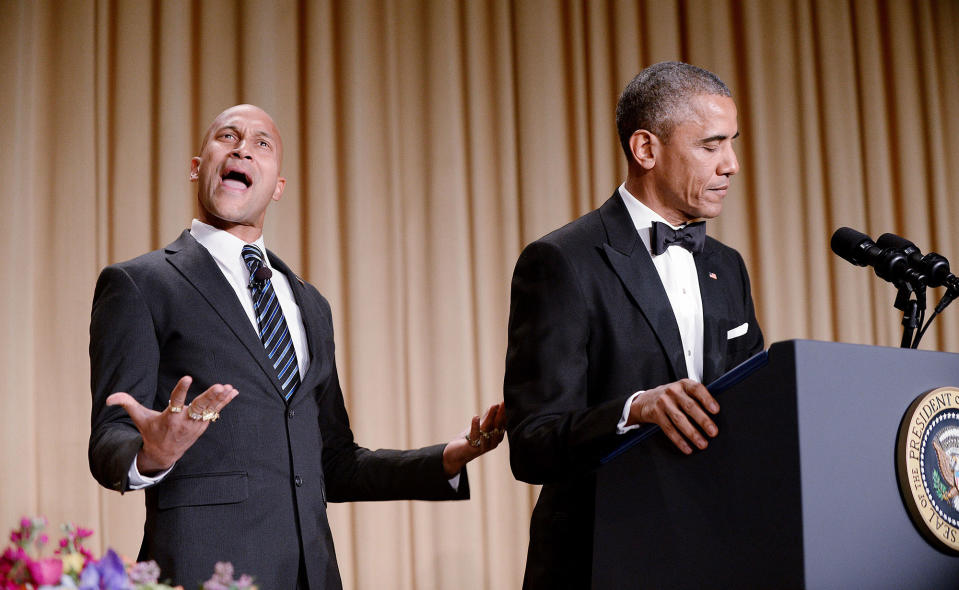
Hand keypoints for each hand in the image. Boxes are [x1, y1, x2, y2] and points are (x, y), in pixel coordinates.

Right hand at [106, 376, 238, 474]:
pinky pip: (216, 412)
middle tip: (219, 386)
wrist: (164, 454)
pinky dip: (224, 402)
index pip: (176, 402)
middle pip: (199, 408)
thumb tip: (109, 399)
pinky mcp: (203, 426)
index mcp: (169, 418)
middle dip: (209, 397)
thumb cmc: (151, 432)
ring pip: (210, 410)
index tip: (188, 378)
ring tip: (229, 387)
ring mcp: (195, 425)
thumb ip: (127, 404)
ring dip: (220, 399)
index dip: (181, 390)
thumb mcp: (139, 418)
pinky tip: (234, 391)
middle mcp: (184, 422)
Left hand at [441, 402, 506, 476]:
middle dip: (501, 414)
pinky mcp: (473, 448)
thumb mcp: (480, 426)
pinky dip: (476, 426)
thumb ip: (488, 417)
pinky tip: (476, 416)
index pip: (503, 424)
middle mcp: (492, 442)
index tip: (507, 401)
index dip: (505, 413)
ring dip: (491, 418)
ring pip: (488, 430)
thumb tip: (496, 405)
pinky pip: (475, 436)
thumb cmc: (470, 440)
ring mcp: (484, 446)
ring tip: (493, 406)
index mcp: (496, 437)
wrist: (455, 455)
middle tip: (503, 403)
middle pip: (498, 426)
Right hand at [627, 379, 718, 454]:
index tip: (716, 410)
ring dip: (692, 433)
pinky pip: (669, 429)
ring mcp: (663, 402)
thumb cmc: (672, 397)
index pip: (697, 389)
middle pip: (690, 406)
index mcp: (684, 385)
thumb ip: (697, 398)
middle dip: (703, 420)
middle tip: (713, 432)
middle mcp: (673, 391)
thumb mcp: (683, 391)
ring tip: (702, 443)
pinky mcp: (656, 414)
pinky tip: (687, 447)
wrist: (646, 400)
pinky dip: (679, 440)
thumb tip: (715, 414)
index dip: (707, 399)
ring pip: (679, 419)